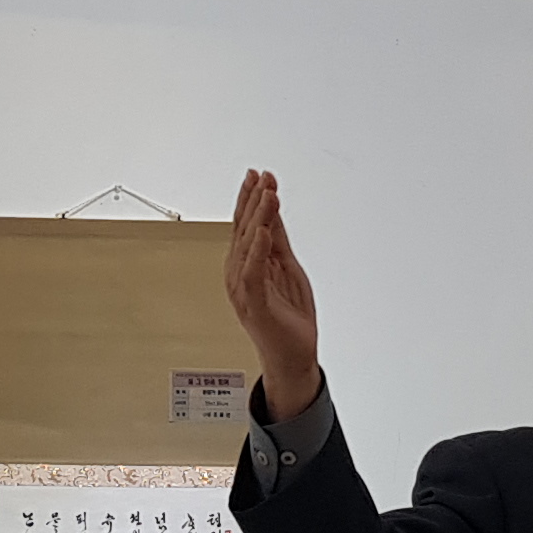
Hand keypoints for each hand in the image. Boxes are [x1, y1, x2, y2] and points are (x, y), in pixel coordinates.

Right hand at [225, 169, 321, 418]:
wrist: (292, 357)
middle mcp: (240, 274)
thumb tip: (274, 212)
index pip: (246, 224)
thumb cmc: (288, 319)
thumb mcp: (287, 269)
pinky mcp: (254, 305)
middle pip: (244, 230)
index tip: (259, 175)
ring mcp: (245, 289)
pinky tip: (264, 232)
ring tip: (268, 195)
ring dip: (259, 219)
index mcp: (247, 264)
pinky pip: (253, 274)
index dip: (251, 198)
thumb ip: (279, 241)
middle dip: (254, 201)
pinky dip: (257, 252)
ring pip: (248, 246)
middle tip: (263, 177)